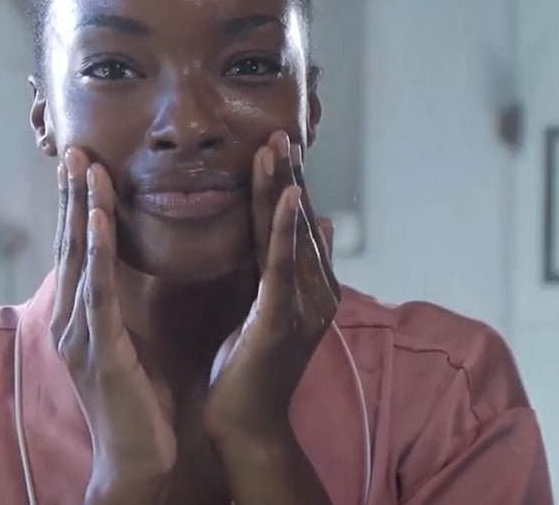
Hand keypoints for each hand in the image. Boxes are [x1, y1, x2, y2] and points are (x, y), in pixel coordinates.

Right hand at [52, 149, 175, 504]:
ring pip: (79, 259)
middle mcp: (70, 320)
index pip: (77, 251)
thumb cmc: (138, 406)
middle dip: (71, 196)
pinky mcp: (99, 349)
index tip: (83, 164)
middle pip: (69, 245)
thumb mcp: (127, 345)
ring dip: (81, 209)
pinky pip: (97, 291)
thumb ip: (122, 307)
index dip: (76, 206)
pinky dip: (96, 251)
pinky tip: (97, 219)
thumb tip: (133, 270)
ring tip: (85, 167)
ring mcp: (79, 334)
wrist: (137, 460)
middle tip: (73, 148)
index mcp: (79, 318)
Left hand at [203, 131, 338, 443]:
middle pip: (299, 225)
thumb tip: (315, 224)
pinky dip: (285, 231)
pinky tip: (289, 198)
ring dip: (286, 190)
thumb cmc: (247, 369)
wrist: (244, 425)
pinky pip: (281, 267)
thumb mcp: (266, 307)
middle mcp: (314, 294)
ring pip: (292, 237)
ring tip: (281, 150)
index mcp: (308, 289)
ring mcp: (302, 308)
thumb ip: (283, 267)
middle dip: (290, 177)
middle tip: (282, 132)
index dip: (290, 186)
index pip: (296, 228)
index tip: (279, 146)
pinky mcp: (280, 321)